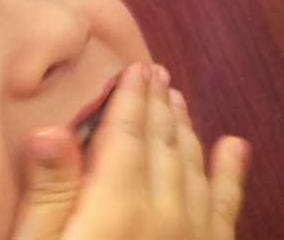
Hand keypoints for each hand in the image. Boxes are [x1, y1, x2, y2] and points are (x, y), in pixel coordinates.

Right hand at [11, 63, 249, 239]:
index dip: (129, 98)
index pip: (126, 135)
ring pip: (194, 168)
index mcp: (116, 206)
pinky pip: (225, 210)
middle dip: (158, 106)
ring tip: (180, 101)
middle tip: (156, 75)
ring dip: (187, 130)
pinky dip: (231, 176)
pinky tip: (235, 149)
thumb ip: (47, 197)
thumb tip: (51, 131)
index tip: (134, 67)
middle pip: (163, 145)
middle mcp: (164, 215)